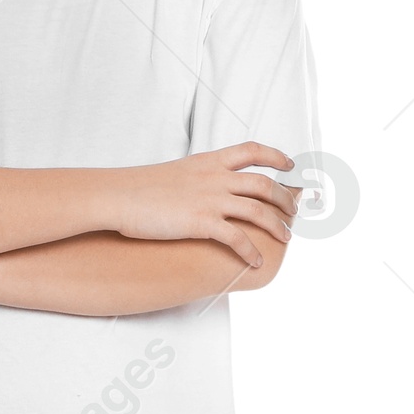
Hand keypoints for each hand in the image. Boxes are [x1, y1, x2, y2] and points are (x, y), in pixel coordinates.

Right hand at [109, 144, 297, 269]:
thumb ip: (196, 177)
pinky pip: (237, 238)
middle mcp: (215, 178)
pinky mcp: (202, 222)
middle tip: (295, 210)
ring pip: (259, 210)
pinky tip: (256, 263)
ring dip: (277, 226)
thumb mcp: (175, 173)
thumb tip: (202, 187)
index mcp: (209, 161)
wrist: (118, 196)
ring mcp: (210, 199)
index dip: (276, 156)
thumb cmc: (138, 188)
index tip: (289, 164)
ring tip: (286, 238)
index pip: (252, 150)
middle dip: (286, 198)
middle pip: (264, 184)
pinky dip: (251, 252)